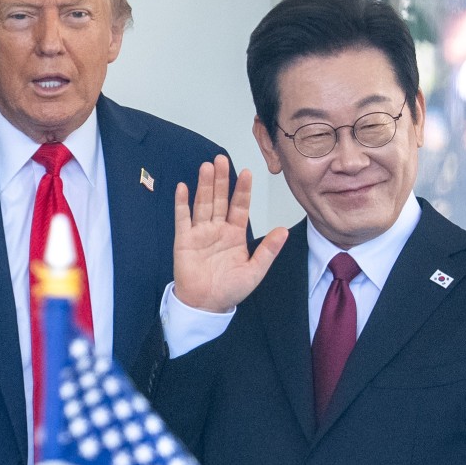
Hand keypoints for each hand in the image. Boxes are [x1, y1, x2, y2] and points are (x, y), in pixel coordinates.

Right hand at [173, 155, 287, 312]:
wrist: (206, 305)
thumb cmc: (230, 290)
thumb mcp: (254, 271)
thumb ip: (268, 250)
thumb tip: (283, 231)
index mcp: (235, 234)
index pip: (240, 206)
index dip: (242, 190)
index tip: (247, 172)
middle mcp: (217, 229)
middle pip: (219, 199)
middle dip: (221, 179)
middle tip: (221, 159)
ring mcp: (200, 232)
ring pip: (202, 203)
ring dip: (204, 185)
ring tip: (206, 167)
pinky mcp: (184, 240)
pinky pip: (182, 218)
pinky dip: (182, 203)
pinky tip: (183, 188)